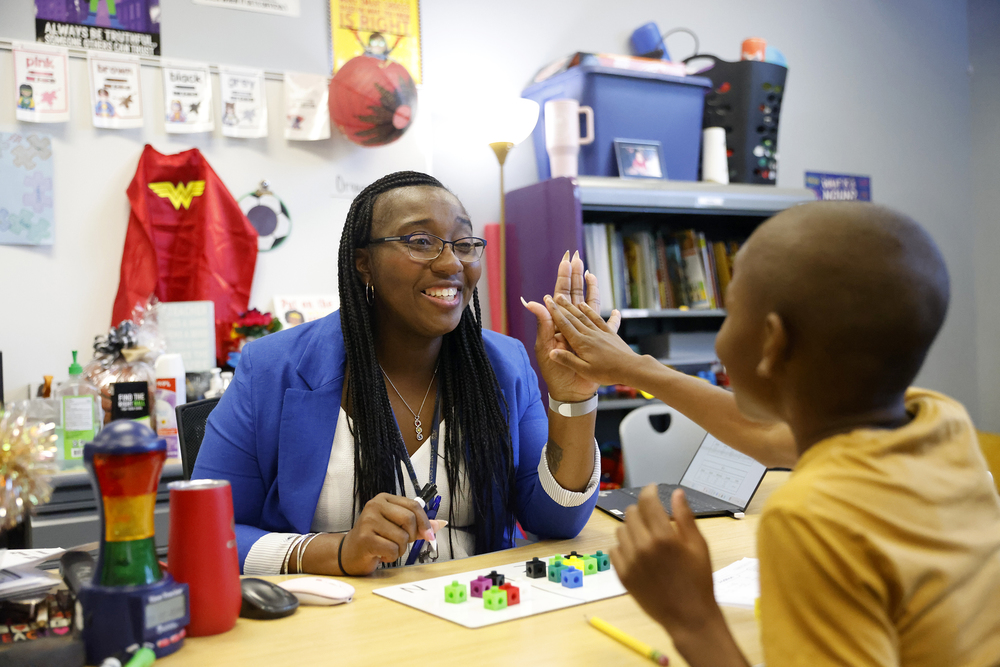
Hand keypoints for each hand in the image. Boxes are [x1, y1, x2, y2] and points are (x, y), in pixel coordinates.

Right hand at [339, 493, 441, 574]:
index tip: (429, 535)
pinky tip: (382, 554)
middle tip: (403, 542)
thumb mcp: (397, 527)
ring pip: (402, 537)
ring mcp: (368, 521)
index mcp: (384, 499)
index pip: (413, 506)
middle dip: (412, 536)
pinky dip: (392, 556)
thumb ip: (417, 525)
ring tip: (388, 548)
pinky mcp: (365, 538)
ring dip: (400, 549)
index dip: (425, 522)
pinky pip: (392, 549)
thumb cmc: (375, 538)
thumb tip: (440, 524)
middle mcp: (375, 506)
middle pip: (409, 519)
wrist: (349, 553)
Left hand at [521, 250, 621, 401]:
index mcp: (558, 323)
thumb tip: (531, 301)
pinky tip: (618, 311)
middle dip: (575, 276)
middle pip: (574, 294)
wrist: (570, 392)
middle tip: (577, 257)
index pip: (560, 294)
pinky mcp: (595, 343)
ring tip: (591, 273)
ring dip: (591, 289)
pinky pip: (607, 327)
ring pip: (589, 305)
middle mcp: (571, 325)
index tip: (566, 260)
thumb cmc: (555, 372)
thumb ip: (543, 323)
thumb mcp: (546, 346)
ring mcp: (584, 332)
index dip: (563, 277)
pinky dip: (613, 319)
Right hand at [545, 294, 636, 386]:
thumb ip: (568, 360)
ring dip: (574, 306)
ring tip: (566, 298)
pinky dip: (591, 311)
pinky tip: (587, 305)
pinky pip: (599, 319)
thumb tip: (552, 352)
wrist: (631, 368)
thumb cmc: (607, 373)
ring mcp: (601, 332)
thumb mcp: (585, 371)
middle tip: (554, 296)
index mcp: (582, 343)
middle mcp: (590, 334)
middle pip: (573, 317)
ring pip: (584, 316)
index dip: (554, 313)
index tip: (547, 301)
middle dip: (562, 306)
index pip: (564, 325)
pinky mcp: (610, 333)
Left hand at [611, 486, 723, 643]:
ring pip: (620, 530)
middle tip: (653, 518)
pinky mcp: (622, 575)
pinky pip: (614, 549)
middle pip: (631, 513)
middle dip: (642, 510)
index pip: (647, 501)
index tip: (652, 490)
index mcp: (664, 537)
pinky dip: (624, 546)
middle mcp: (643, 547)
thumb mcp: (699, 546)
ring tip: (646, 536)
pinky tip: (637, 552)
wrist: (689, 617)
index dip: (649, 491)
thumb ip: (685, 517)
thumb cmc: (698, 581)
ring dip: (632, 527)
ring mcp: (630, 562)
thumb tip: (677, 493)